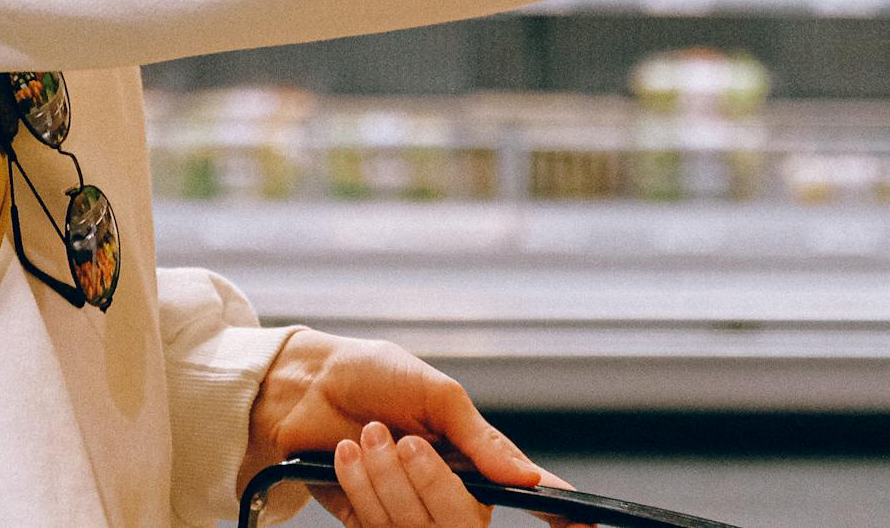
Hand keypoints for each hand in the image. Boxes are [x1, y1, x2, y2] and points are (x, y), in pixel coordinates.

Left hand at [239, 328, 569, 523]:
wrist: (306, 385)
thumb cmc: (374, 376)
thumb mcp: (435, 394)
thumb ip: (481, 439)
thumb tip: (527, 478)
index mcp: (472, 458)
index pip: (522, 492)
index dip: (559, 511)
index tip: (583, 521)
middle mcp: (445, 491)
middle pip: (460, 519)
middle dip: (426, 481)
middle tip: (399, 438)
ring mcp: (407, 512)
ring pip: (412, 527)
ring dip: (383, 480)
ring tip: (363, 437)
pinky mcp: (367, 523)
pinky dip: (359, 492)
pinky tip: (344, 458)